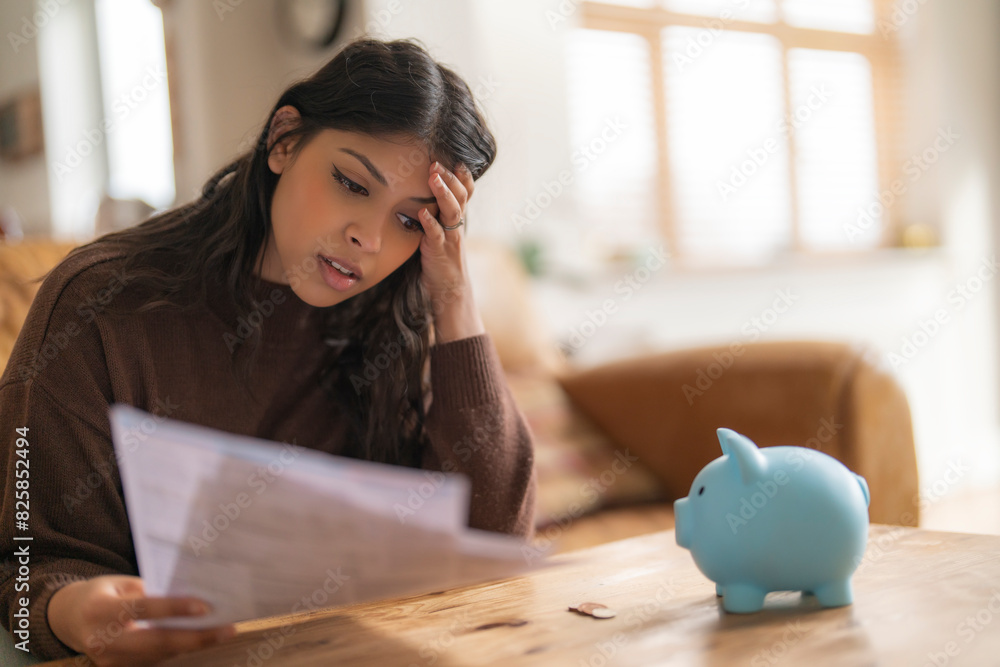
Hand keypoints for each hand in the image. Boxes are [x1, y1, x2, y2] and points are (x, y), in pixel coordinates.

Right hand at [47, 574, 235, 665]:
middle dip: (195, 638)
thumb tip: (189, 598)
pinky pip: (154, 660)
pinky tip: (199, 640)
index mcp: (101, 610)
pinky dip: (178, 650)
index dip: (175, 609)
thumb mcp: (119, 583)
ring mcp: (108, 660)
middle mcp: (103, 639)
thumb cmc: (101, 593)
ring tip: (221, 632)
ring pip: (159, 655)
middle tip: (227, 629)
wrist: (69, 619)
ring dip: (192, 645)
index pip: (144, 608)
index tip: (205, 608)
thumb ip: (148, 591)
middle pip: (157, 642)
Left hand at [417, 162, 485, 342]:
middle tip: (437, 162)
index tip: (455, 160)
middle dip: (449, 178)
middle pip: (459, 197)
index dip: (462, 177)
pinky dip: (430, 224)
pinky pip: (436, 236)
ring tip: (433, 177)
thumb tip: (422, 196)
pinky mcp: (439, 253)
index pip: (465, 193)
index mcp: (457, 221)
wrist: (450, 293)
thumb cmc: (442, 262)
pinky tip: (422, 213)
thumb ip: (438, 216)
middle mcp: (457, 227)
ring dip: (442, 193)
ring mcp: (450, 239)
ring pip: (451, 212)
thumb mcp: (443, 234)